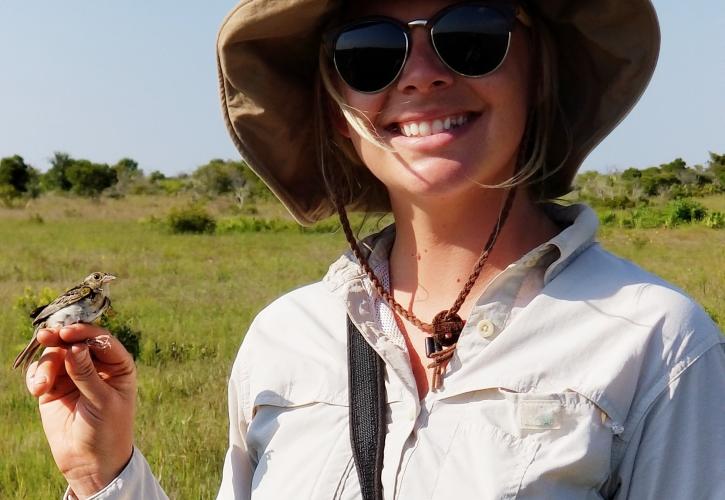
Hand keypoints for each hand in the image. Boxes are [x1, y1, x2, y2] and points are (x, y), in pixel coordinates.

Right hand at [26, 323, 136, 497]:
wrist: (90, 462)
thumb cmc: (107, 430)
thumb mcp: (102, 402)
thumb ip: (87, 375)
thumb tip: (75, 347)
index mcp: (118, 365)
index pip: (102, 340)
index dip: (85, 332)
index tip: (68, 332)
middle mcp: (96, 365)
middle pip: (75, 341)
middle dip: (59, 338)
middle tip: (45, 336)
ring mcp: (74, 374)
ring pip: (55, 354)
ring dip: (46, 365)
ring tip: (41, 386)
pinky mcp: (53, 387)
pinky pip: (41, 370)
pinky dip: (36, 376)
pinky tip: (38, 390)